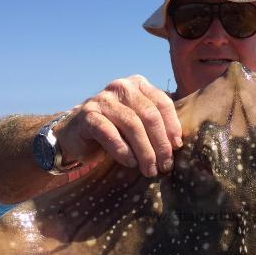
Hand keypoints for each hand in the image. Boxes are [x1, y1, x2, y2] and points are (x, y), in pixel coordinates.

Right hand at [56, 75, 182, 176]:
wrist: (75, 134)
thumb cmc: (114, 130)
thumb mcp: (138, 122)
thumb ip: (156, 125)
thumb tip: (179, 146)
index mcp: (138, 84)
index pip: (162, 103)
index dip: (172, 126)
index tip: (177, 147)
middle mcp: (121, 87)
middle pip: (149, 115)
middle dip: (160, 144)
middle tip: (165, 166)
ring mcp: (103, 99)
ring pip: (132, 125)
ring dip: (144, 151)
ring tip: (150, 170)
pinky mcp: (88, 115)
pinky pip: (109, 133)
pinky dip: (122, 150)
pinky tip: (130, 163)